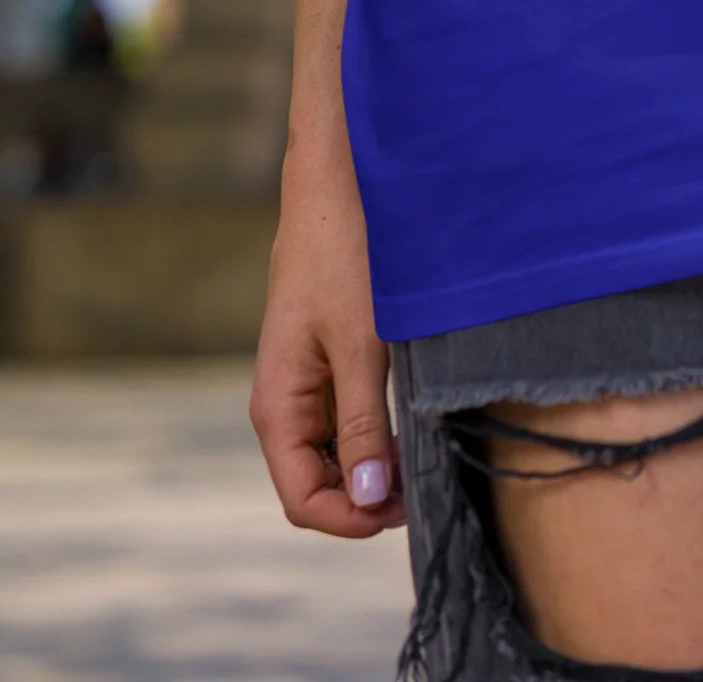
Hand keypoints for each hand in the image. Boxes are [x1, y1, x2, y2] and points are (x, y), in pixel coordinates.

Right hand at [249, 143, 404, 537]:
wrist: (338, 184)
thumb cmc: (345, 256)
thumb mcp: (362, 344)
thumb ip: (364, 422)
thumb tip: (368, 498)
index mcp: (278, 407)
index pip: (303, 500)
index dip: (352, 519)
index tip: (405, 507)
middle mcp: (284, 403)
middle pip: (317, 484)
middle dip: (366, 498)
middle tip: (424, 482)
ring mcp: (304, 384)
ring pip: (333, 455)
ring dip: (373, 467)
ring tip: (423, 455)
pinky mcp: (326, 362)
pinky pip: (344, 421)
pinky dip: (375, 434)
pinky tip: (411, 421)